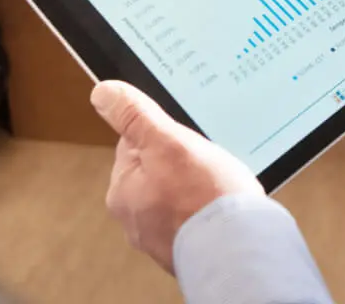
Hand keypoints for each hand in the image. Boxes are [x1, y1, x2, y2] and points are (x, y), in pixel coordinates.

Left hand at [91, 80, 263, 272]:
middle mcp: (134, 219)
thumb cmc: (205, 199)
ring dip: (197, 188)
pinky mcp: (186, 248)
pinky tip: (221, 209)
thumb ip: (135, 116)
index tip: (185, 143)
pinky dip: (207, 210)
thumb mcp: (168, 142)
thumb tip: (104, 93)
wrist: (240, 251)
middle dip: (183, 163)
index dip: (165, 136)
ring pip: (178, 193)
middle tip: (205, 166)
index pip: (135, 144)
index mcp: (121, 191)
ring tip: (217, 188)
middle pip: (158, 169)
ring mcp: (161, 237)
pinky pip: (195, 217)